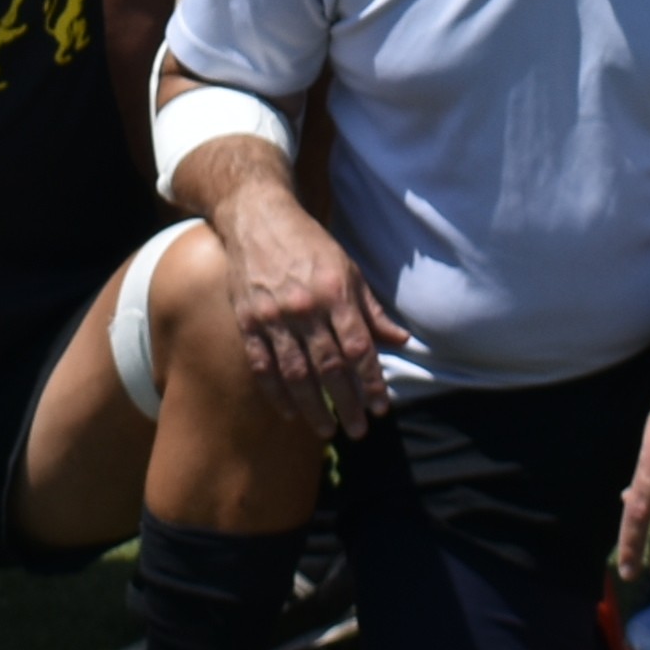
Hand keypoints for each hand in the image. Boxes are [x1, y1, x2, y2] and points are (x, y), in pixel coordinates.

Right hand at [217, 193, 404, 440]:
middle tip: (359, 431)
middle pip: (329, 367)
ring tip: (327, 430)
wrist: (257, 218)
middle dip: (347, 403)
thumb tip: (401, 340)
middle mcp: (305, 307)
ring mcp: (273, 316)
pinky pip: (262, 366)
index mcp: (335, 292)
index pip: (358, 347)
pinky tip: (290, 412)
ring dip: (313, 407)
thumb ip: (372, 310)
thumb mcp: (349, 269)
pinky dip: (276, 393)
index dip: (371, 381)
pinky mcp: (248, 322)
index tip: (381, 408)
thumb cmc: (309, 245)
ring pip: (296, 373)